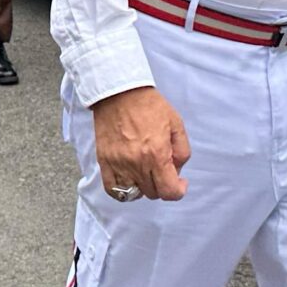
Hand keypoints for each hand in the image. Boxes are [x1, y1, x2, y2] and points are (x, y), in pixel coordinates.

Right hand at [90, 86, 190, 201]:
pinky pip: (112, 189)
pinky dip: (122, 190)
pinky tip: (129, 180)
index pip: (169, 192)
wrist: (119, 92)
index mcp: (157, 154)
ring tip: (146, 173)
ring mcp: (119, 164)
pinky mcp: (104, 161)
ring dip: (143, 187)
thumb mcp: (176, 124)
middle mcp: (137, 163)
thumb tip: (178, 170)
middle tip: (162, 169)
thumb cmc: (149, 105)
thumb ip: (182, 151)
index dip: (178, 191)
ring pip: (134, 194)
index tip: (180, 183)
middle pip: (153, 193)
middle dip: (162, 185)